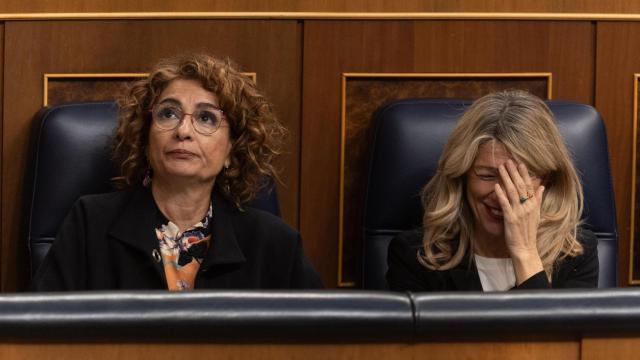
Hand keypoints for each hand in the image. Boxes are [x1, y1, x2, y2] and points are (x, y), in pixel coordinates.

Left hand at [494, 160, 544, 284]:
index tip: (519, 162)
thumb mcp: (536, 214)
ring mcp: (519, 212)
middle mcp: (528, 206)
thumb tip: (541, 186)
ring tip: (501, 168)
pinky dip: (501, 194)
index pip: (529, 185)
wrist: (526, 248)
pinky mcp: (511, 218)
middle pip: (520, 185)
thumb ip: (538, 200)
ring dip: (506, 178)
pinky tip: (496, 186)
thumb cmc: (529, 232)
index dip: (524, 173)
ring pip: (512, 191)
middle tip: (508, 160)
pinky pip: (505, 204)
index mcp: (534, 204)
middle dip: (513, 172)